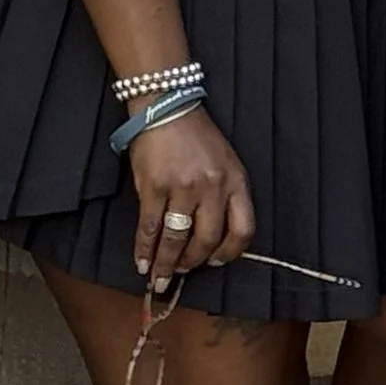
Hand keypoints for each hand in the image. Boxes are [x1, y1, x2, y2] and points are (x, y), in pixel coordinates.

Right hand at [131, 108, 253, 283]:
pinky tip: (142, 262)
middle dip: (193, 263)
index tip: (216, 262)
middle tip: (182, 272)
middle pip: (208, 240)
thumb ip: (225, 195)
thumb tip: (213, 236)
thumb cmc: (197, 137)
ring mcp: (183, 187)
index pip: (243, 229)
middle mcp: (213, 187)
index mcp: (236, 181)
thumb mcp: (226, 162)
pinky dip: (144, 249)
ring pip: (176, 238)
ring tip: (159, 276)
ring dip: (167, 263)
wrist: (167, 108)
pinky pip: (150, 227)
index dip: (230, 253)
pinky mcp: (153, 187)